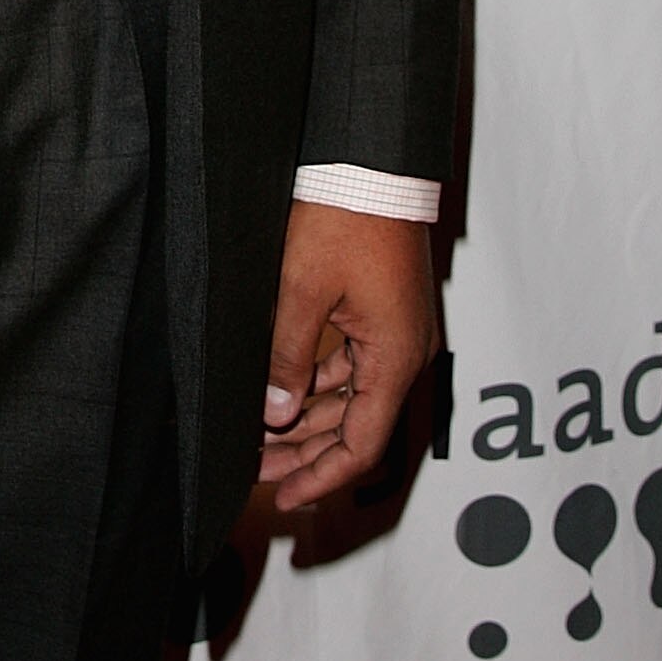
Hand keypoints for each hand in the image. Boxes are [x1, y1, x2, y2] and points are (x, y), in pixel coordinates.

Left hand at [256, 200, 437, 511]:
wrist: (373, 163)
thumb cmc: (343, 218)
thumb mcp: (302, 291)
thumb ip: (288, 358)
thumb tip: (277, 415)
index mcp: (395, 358)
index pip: (363, 444)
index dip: (323, 477)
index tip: (287, 497)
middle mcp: (404, 353)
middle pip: (356, 425)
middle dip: (306, 453)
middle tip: (257, 471)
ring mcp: (397, 333)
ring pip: (352, 396)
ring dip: (309, 419)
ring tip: (261, 438)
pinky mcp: (384, 312)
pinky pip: (353, 365)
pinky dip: (319, 384)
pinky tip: (284, 393)